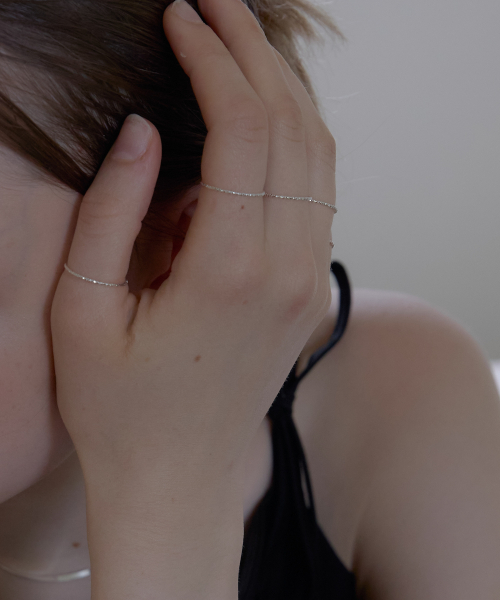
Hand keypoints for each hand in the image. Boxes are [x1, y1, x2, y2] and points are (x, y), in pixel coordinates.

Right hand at [50, 0, 336, 490]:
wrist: (179, 477)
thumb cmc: (121, 409)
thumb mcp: (83, 311)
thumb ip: (112, 211)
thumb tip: (144, 130)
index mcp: (231, 271)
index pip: (243, 128)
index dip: (212, 61)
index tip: (181, 21)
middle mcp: (288, 269)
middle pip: (293, 127)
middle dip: (255, 55)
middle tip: (216, 9)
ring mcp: (308, 281)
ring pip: (318, 156)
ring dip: (284, 91)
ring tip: (242, 46)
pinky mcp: (309, 291)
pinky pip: (318, 194)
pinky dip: (298, 140)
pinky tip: (265, 117)